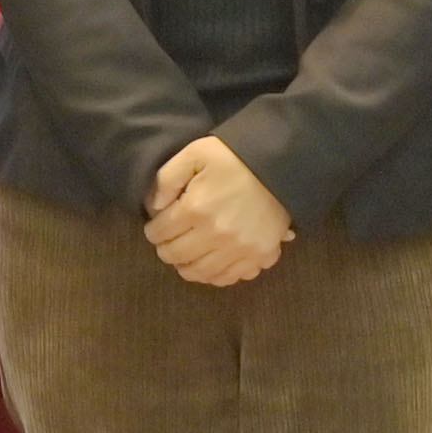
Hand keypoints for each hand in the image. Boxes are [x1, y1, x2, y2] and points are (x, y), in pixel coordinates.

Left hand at [144, 134, 292, 286]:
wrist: (278, 163)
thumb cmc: (232, 156)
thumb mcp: (193, 154)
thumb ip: (166, 179)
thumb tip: (153, 207)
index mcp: (196, 209)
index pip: (160, 234)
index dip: (153, 230)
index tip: (156, 226)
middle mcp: (217, 234)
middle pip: (177, 257)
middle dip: (166, 249)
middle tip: (169, 241)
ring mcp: (241, 249)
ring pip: (201, 274)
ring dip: (187, 266)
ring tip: (187, 255)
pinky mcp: (261, 255)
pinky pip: (231, 278)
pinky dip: (216, 275)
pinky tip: (212, 262)